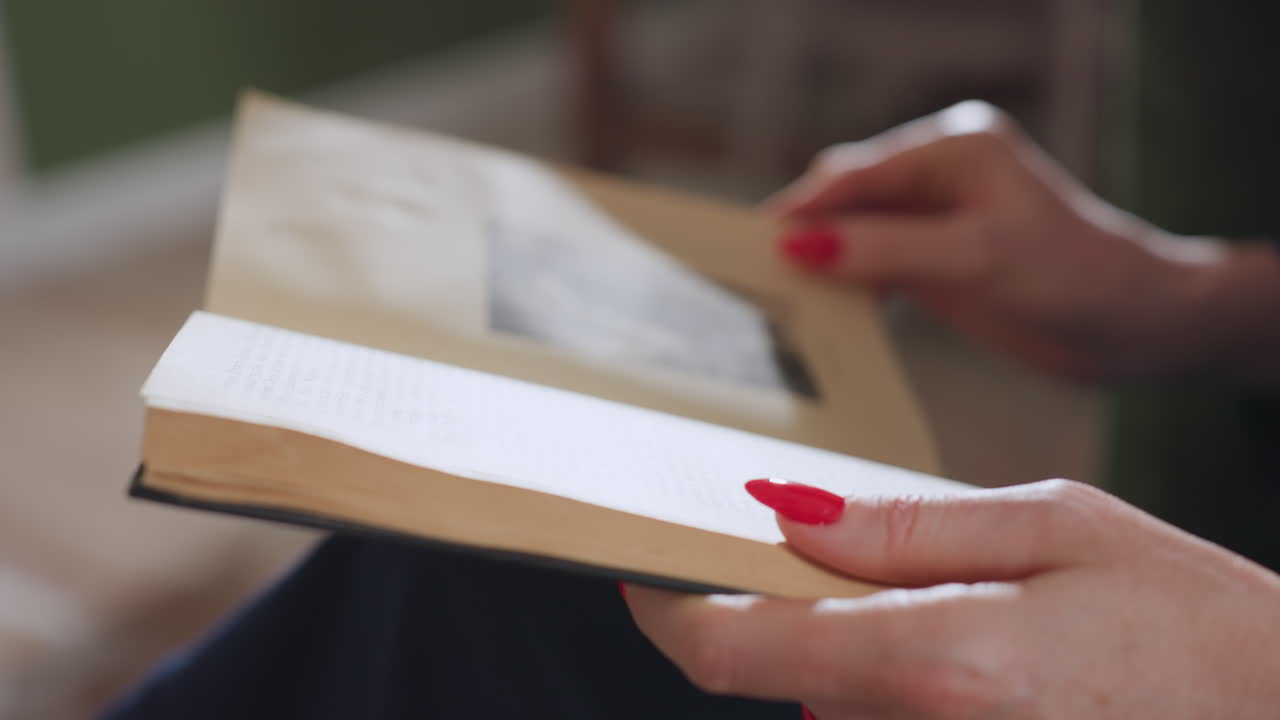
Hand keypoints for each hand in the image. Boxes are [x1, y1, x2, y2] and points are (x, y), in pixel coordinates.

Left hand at [625, 478, 1279, 717]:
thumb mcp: (1057, 526)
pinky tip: (978, 667)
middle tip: (849, 560)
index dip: (672, 612)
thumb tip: (786, 514)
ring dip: (855, 659)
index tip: (648, 572)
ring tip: (958, 617)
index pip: (739, 650)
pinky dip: (895, 695)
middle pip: (782, 678)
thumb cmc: (1195, 619)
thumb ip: (907, 528)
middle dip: (793, 614)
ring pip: (832, 712)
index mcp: (939, 660)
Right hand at [769, 100, 1279, 383]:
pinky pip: (876, 265)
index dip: (805, 207)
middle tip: (761, 275)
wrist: (1135, 325)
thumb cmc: (1076, 275)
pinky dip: (852, 285)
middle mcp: (942, 176)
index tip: (756, 242)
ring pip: (858, 234)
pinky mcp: (940, 262)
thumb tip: (801, 245)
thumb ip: (885, 250)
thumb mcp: (974, 259)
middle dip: (808, 233)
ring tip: (784, 296)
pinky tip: (830, 309)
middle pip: (849, 198)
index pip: (857, 172)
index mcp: (954, 148)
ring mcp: (940, 220)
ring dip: (826, 262)